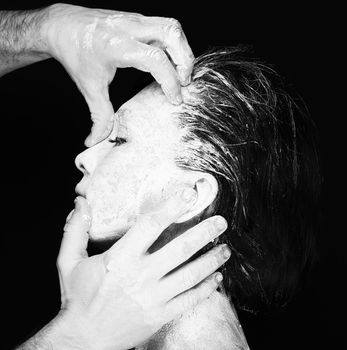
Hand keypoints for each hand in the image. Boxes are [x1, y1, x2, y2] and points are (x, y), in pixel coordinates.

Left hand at [41, 3, 194, 146]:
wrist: (63, 25)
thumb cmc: (75, 53)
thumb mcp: (88, 87)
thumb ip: (99, 116)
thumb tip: (96, 141)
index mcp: (116, 46)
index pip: (155, 59)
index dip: (170, 81)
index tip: (174, 99)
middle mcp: (129, 28)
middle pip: (171, 34)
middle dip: (185, 61)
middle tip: (184, 83)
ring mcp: (135, 19)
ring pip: (172, 27)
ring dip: (183, 50)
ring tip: (181, 73)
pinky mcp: (139, 19)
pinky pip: (166, 27)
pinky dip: (174, 45)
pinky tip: (170, 61)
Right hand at [56, 189, 228, 349]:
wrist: (84, 339)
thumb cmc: (78, 298)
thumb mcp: (69, 261)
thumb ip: (76, 230)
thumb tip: (81, 202)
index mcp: (120, 259)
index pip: (151, 225)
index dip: (172, 207)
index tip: (189, 194)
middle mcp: (141, 276)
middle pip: (181, 248)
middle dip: (204, 232)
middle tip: (221, 222)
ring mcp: (154, 298)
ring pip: (191, 275)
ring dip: (212, 260)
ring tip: (226, 249)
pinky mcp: (161, 316)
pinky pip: (189, 300)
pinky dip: (206, 288)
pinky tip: (216, 279)